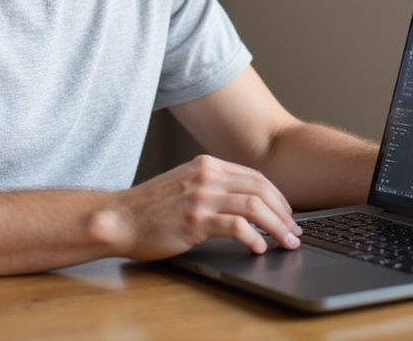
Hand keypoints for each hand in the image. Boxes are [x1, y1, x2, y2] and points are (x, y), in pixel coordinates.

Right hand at [92, 154, 301, 259]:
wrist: (119, 218)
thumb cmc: (149, 207)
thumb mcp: (184, 183)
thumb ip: (212, 186)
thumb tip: (245, 202)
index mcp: (207, 165)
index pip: (256, 177)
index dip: (278, 197)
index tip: (287, 215)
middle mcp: (207, 176)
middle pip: (261, 189)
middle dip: (283, 213)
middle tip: (294, 232)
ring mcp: (201, 196)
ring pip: (254, 206)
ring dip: (276, 226)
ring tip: (286, 242)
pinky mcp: (195, 219)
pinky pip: (236, 226)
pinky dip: (253, 238)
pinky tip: (258, 248)